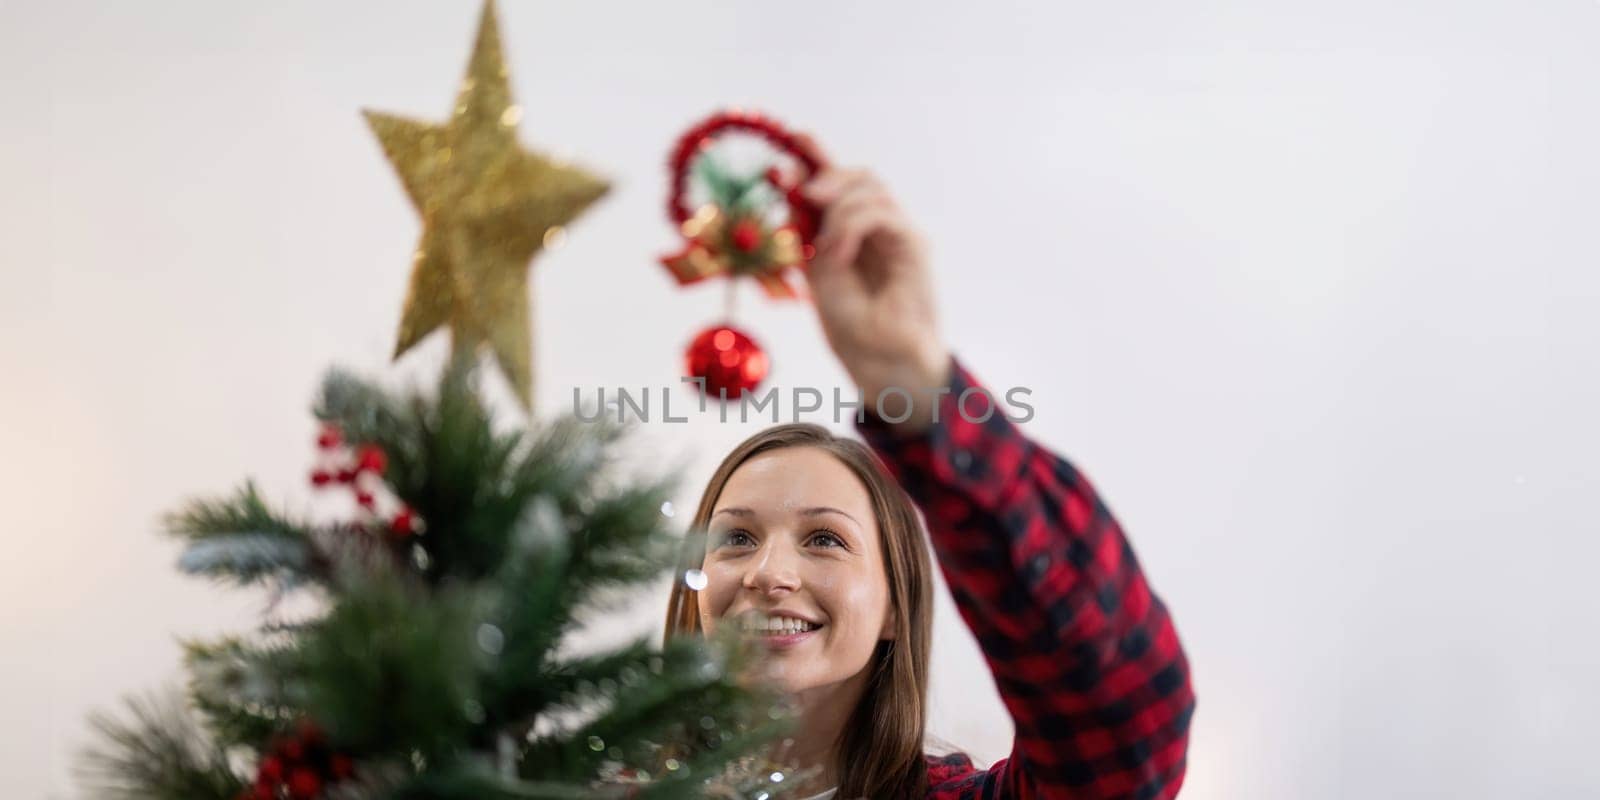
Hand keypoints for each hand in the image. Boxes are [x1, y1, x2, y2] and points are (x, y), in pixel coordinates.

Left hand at [794, 135, 950, 432]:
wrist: (881, 362)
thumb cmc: (853, 325)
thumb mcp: (816, 272)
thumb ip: (806, 232)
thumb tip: (788, 188)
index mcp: (856, 232)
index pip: (842, 182)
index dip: (820, 156)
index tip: (794, 139)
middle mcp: (882, 227)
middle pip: (863, 176)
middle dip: (830, 171)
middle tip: (803, 191)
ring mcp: (901, 234)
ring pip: (873, 190)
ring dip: (840, 206)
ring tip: (824, 244)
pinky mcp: (915, 246)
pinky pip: (884, 215)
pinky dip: (855, 226)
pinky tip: (840, 251)